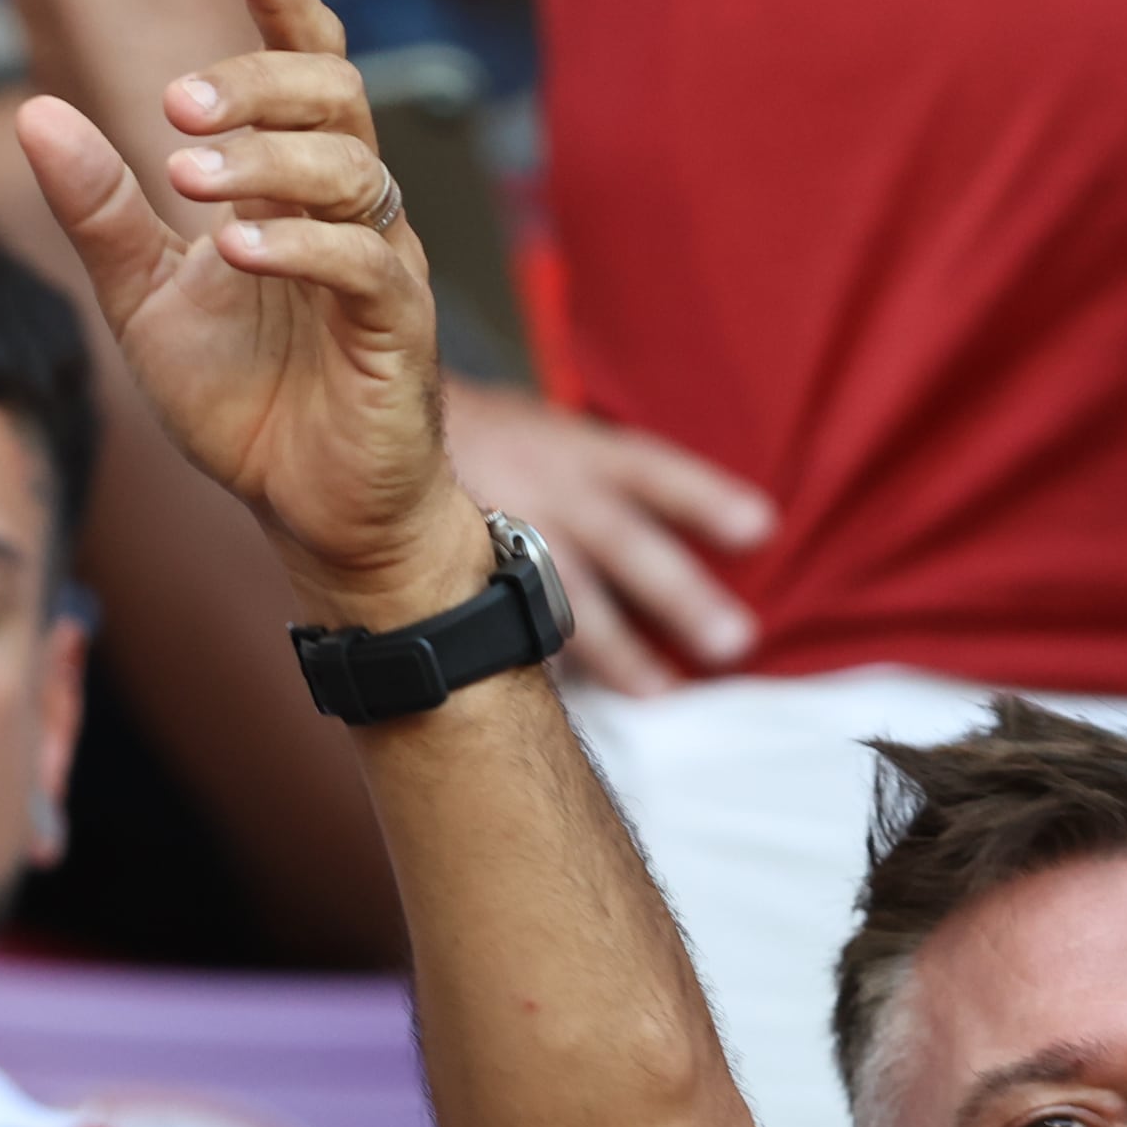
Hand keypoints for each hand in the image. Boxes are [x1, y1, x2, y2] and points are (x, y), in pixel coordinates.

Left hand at [12, 0, 475, 624]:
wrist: (307, 512)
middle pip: (335, 97)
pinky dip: (299, 247)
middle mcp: (355, 207)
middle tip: (172, 106)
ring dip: (266, 162)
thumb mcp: (145, 299)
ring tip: (187, 177)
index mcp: (298, 186)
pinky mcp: (397, 330)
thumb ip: (99, 209)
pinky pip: (364, 265)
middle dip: (256, 86)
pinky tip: (236, 249)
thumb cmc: (243, 400)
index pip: (307, 64)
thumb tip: (31, 110)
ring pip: (353, 169)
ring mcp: (383, 264)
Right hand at [443, 382, 769, 691]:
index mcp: (574, 450)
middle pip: (627, 545)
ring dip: (618, 650)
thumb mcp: (540, 434)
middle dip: (681, 596)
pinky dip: (528, 661)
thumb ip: (595, 479)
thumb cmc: (471, 440)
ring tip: (659, 692)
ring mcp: (499, 533)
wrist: (365, 429)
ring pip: (567, 599)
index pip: (653, 471)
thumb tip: (676, 524)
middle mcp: (545, 489)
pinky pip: (498, 623)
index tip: (761, 530)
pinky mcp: (455, 569)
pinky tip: (556, 697)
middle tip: (736, 641)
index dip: (705, 498)